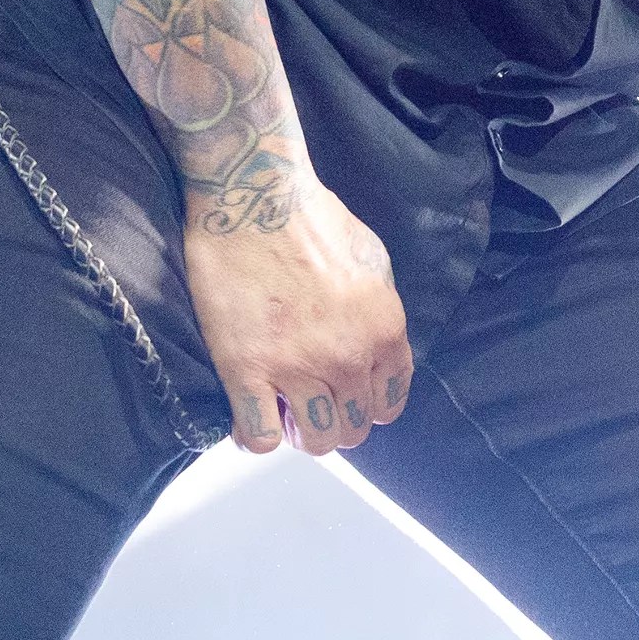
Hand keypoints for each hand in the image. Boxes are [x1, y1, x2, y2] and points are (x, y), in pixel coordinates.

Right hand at [183, 177, 411, 454]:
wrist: (256, 198)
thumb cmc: (315, 220)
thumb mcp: (373, 262)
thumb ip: (377, 312)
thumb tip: (371, 344)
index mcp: (384, 330)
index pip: (390, 401)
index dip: (368, 404)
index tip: (347, 396)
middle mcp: (349, 357)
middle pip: (354, 429)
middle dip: (335, 420)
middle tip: (310, 401)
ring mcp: (299, 368)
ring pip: (315, 441)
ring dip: (300, 433)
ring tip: (283, 410)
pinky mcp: (247, 371)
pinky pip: (260, 438)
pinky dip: (256, 436)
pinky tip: (251, 413)